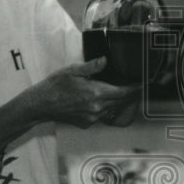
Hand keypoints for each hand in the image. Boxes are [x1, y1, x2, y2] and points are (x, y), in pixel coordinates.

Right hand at [24, 57, 140, 128]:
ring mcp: (92, 117)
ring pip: (112, 109)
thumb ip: (92, 66)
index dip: (135, 89)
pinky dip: (105, 108)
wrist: (41, 105)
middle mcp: (96, 107)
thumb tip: (106, 60)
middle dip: (130, 95)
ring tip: (122, 92)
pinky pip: (101, 115)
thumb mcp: (73, 70)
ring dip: (118, 101)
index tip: (143, 85)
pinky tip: (102, 100)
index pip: (123, 92)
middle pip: (120, 102)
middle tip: (137, 87)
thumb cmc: (55, 85)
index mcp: (95, 92)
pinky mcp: (86, 123)